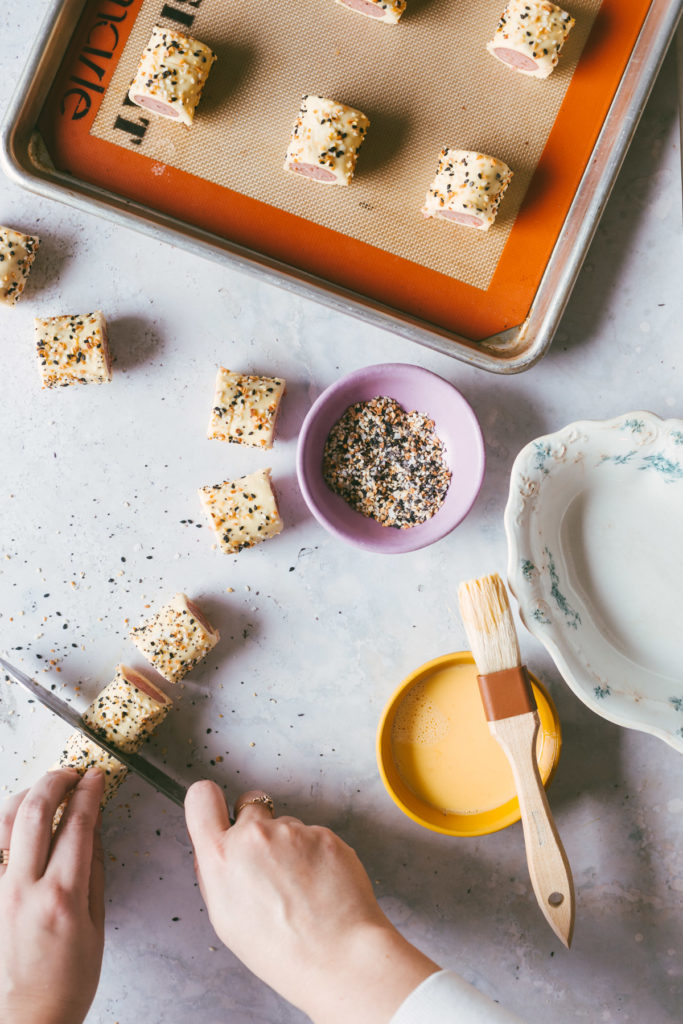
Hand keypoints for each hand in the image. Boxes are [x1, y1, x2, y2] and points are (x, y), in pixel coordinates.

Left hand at [0, 768, 105, 1023]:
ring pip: (3, 822)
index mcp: (61, 897)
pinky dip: (4, 825)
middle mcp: (22, 890)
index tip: (97, 777)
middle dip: (55, 781)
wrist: (25, 1021)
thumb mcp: (96, 927)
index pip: (77, 823)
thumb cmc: (65, 984)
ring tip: (44, 790)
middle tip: (70, 773)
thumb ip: (94, 872)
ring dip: (26, 795)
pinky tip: (17, 820)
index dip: (89, 792)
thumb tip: (93, 828)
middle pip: (35, 812)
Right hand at [185, 783, 438, 1023]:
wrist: (338, 956)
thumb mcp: (226, 918)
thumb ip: (218, 872)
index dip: (210, 802)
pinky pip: (315, 834)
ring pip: (286, 824)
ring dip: (291, 845)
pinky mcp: (324, 833)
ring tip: (301, 888)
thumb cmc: (281, 951)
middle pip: (250, 805)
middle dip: (257, 825)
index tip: (220, 812)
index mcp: (221, 857)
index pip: (201, 797)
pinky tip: (322, 886)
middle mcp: (254, 835)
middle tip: (271, 862)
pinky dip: (317, 854)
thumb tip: (221, 849)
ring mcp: (293, 830)